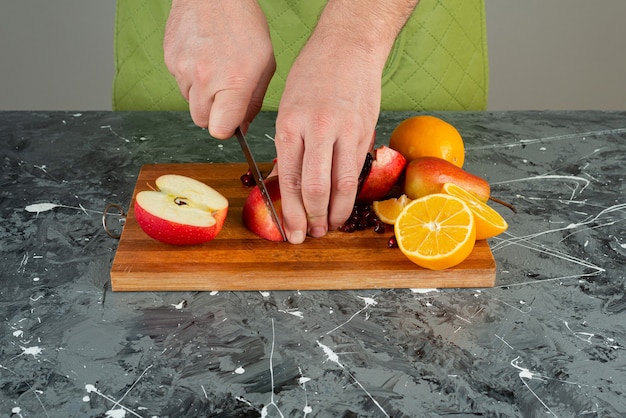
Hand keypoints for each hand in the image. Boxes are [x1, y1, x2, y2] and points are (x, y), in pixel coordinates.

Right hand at [164, 0, 274, 137]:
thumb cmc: (244, 24)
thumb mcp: (265, 65)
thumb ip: (253, 102)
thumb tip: (242, 128)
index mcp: (233, 82)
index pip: (219, 130)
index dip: (227, 129)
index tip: (232, 120)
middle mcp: (204, 79)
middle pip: (202, 121)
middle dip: (214, 114)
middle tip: (225, 93)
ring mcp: (183, 70)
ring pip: (190, 102)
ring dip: (202, 94)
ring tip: (215, 68)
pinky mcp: (170, 60)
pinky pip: (180, 83)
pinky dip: (191, 77)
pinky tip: (203, 57)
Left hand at [274, 34, 379, 243]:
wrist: (348, 47)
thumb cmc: (313, 76)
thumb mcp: (289, 109)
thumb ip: (289, 148)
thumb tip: (283, 183)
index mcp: (289, 125)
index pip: (289, 180)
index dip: (289, 212)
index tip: (290, 231)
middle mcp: (315, 130)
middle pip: (313, 188)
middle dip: (311, 218)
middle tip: (311, 235)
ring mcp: (343, 131)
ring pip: (339, 185)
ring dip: (334, 213)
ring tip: (330, 227)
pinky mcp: (365, 131)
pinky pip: (357, 171)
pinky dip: (351, 194)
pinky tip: (345, 206)